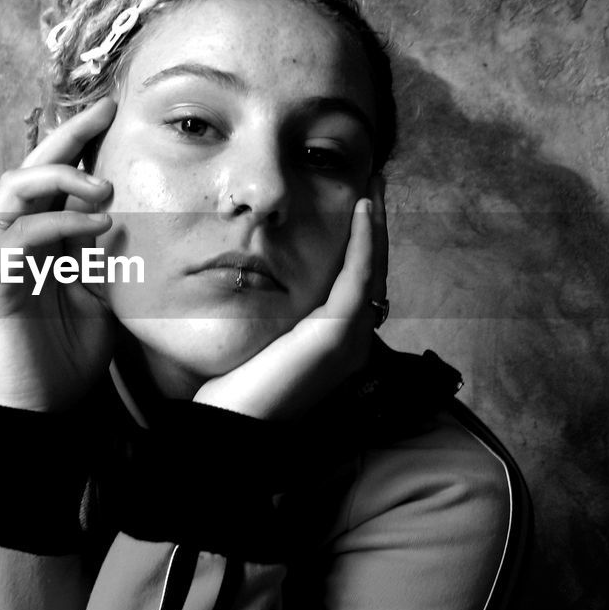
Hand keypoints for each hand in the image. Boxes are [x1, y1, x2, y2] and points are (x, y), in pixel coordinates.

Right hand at [0, 98, 118, 410]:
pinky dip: (55, 223)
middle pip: (28, 168)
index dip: (77, 140)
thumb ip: (114, 253)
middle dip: (66, 137)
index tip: (113, 110)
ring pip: (12, 190)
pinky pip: (17, 237)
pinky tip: (96, 227)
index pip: (53, 174)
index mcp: (42, 237)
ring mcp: (0, 260)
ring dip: (60, 179)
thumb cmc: (76, 353)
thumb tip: (147, 216)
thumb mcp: (108, 291)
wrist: (53, 409)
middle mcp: (16, 240)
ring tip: (105, 191)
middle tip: (104, 116)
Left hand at [192, 177, 387, 420]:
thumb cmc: (235, 387)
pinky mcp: (336, 335)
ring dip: (375, 224)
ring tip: (374, 187)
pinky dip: (364, 241)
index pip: (360, 282)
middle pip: (375, 271)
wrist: (232, 425)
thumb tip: (255, 274)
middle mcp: (353, 340)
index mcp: (337, 342)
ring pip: (374, 269)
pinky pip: (358, 277)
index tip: (359, 204)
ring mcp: (350, 339)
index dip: (364, 242)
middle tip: (376, 184)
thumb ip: (272, 311)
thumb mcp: (260, 337)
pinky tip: (362, 210)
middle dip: (376, 225)